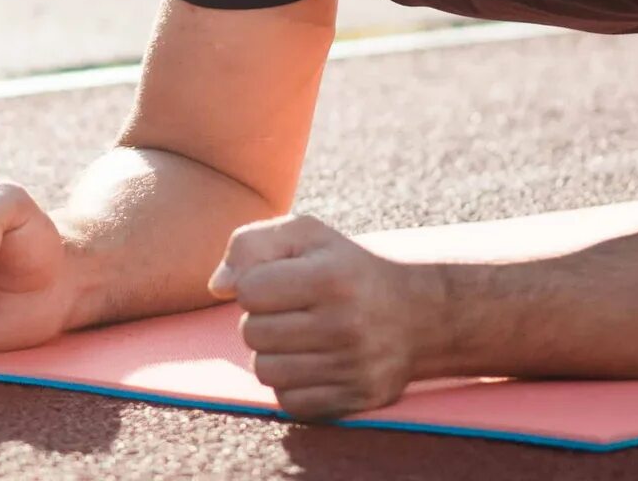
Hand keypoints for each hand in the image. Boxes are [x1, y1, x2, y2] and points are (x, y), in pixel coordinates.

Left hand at [212, 214, 430, 418]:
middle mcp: (344, 324)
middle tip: (289, 311)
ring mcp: (352, 366)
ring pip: (265, 371)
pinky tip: (310, 364)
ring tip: (297, 337)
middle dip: (260, 320)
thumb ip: (251, 244)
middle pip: (252, 333)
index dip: (253, 283)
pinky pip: (290, 402)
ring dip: (271, 354)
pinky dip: (290, 385)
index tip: (277, 281)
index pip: (248, 290)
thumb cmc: (346, 268)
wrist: (420, 314)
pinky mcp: (357, 399)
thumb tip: (217, 287)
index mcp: (330, 277)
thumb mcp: (306, 235)